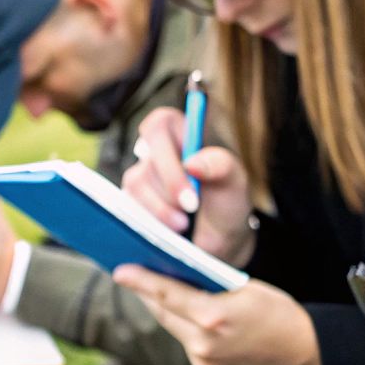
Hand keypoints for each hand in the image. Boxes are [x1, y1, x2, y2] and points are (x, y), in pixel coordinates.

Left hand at [111, 265, 319, 364]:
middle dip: (149, 293)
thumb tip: (174, 274)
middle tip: (133, 273)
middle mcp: (204, 343)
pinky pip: (187, 344)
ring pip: (174, 329)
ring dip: (168, 311)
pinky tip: (193, 319)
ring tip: (163, 291)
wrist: (299, 349)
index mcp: (214, 316)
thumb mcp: (244, 286)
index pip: (167, 294)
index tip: (119, 271)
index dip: (141, 281)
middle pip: (164, 312)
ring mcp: (204, 362)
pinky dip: (187, 330)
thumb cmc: (275, 309)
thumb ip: (208, 284)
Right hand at [121, 107, 255, 265]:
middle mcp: (155, 153)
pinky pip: (130, 209)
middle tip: (191, 206)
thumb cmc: (227, 201)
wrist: (218, 239)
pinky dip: (152, 222)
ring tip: (185, 224)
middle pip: (148, 161)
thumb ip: (220, 165)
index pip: (159, 124)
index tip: (188, 169)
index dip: (169, 145)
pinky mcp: (131, 204)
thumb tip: (192, 163)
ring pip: (137, 186)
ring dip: (162, 208)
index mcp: (179, 134)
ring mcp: (139, 179)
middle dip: (171, 186)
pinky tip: (169, 231)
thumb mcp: (235, 181)